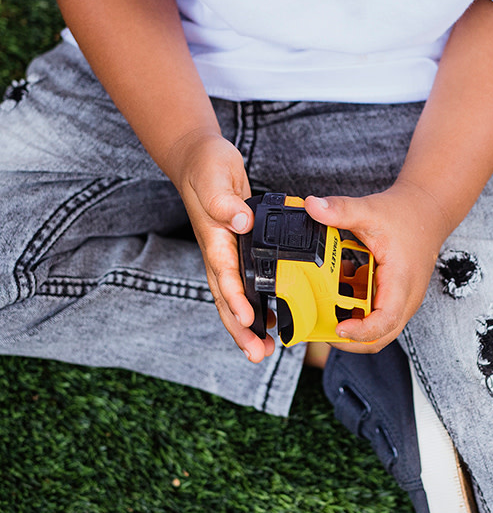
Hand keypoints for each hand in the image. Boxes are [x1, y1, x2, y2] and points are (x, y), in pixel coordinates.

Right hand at [167, 130, 274, 361]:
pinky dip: (257, 305)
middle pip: (227, 299)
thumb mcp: (214, 177)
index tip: (248, 319)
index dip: (235, 299)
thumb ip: (223, 201)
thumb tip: (241, 220)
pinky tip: (271, 322)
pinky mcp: (241, 250)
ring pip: (236, 298)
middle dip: (240, 329)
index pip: (224, 275)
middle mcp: (220, 253)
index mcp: (214, 239)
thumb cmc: (206, 166)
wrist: (201, 158)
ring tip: (265, 351)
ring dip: (248, 325)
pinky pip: (247, 284)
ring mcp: (229, 254)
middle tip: (257, 354)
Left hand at [304, 179, 450, 352]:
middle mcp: (405, 298)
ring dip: (350, 322)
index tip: (338, 328)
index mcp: (401, 281)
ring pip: (376, 330)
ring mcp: (401, 301)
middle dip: (350, 339)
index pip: (386, 320)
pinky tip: (342, 285)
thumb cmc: (406, 215)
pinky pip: (374, 315)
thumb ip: (341, 209)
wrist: (428, 212)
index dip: (361, 331)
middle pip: (380, 337)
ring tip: (327, 304)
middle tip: (321, 328)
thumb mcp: (370, 210)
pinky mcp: (394, 297)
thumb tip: (312, 206)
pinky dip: (355, 308)